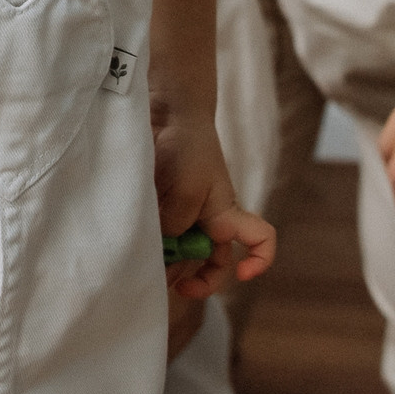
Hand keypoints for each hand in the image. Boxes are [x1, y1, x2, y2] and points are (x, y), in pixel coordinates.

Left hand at [153, 109, 276, 298]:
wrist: (165, 114)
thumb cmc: (188, 147)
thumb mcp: (187, 190)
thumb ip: (177, 224)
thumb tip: (162, 247)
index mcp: (227, 215)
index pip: (260, 241)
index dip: (259, 261)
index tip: (242, 273)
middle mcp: (208, 221)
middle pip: (209, 264)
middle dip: (189, 277)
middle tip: (162, 279)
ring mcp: (184, 217)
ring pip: (180, 256)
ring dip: (164, 263)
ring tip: (143, 262)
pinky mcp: (161, 210)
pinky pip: (158, 239)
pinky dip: (149, 246)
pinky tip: (134, 246)